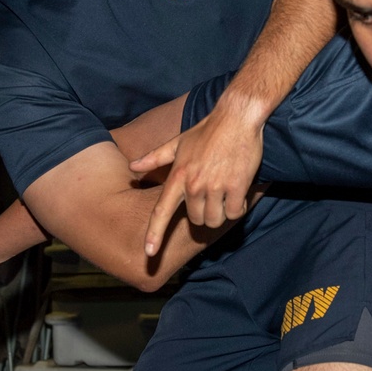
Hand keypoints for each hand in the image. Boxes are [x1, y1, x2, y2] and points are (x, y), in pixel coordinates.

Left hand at [130, 107, 262, 255]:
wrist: (237, 117)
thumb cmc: (208, 130)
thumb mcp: (178, 142)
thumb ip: (155, 158)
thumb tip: (132, 167)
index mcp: (177, 175)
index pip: (161, 211)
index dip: (154, 234)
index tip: (149, 253)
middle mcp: (194, 184)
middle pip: (196, 219)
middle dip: (204, 213)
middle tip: (212, 195)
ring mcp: (215, 186)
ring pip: (215, 220)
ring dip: (221, 213)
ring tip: (225, 194)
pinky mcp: (236, 186)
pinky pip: (234, 213)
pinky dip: (237, 208)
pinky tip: (238, 194)